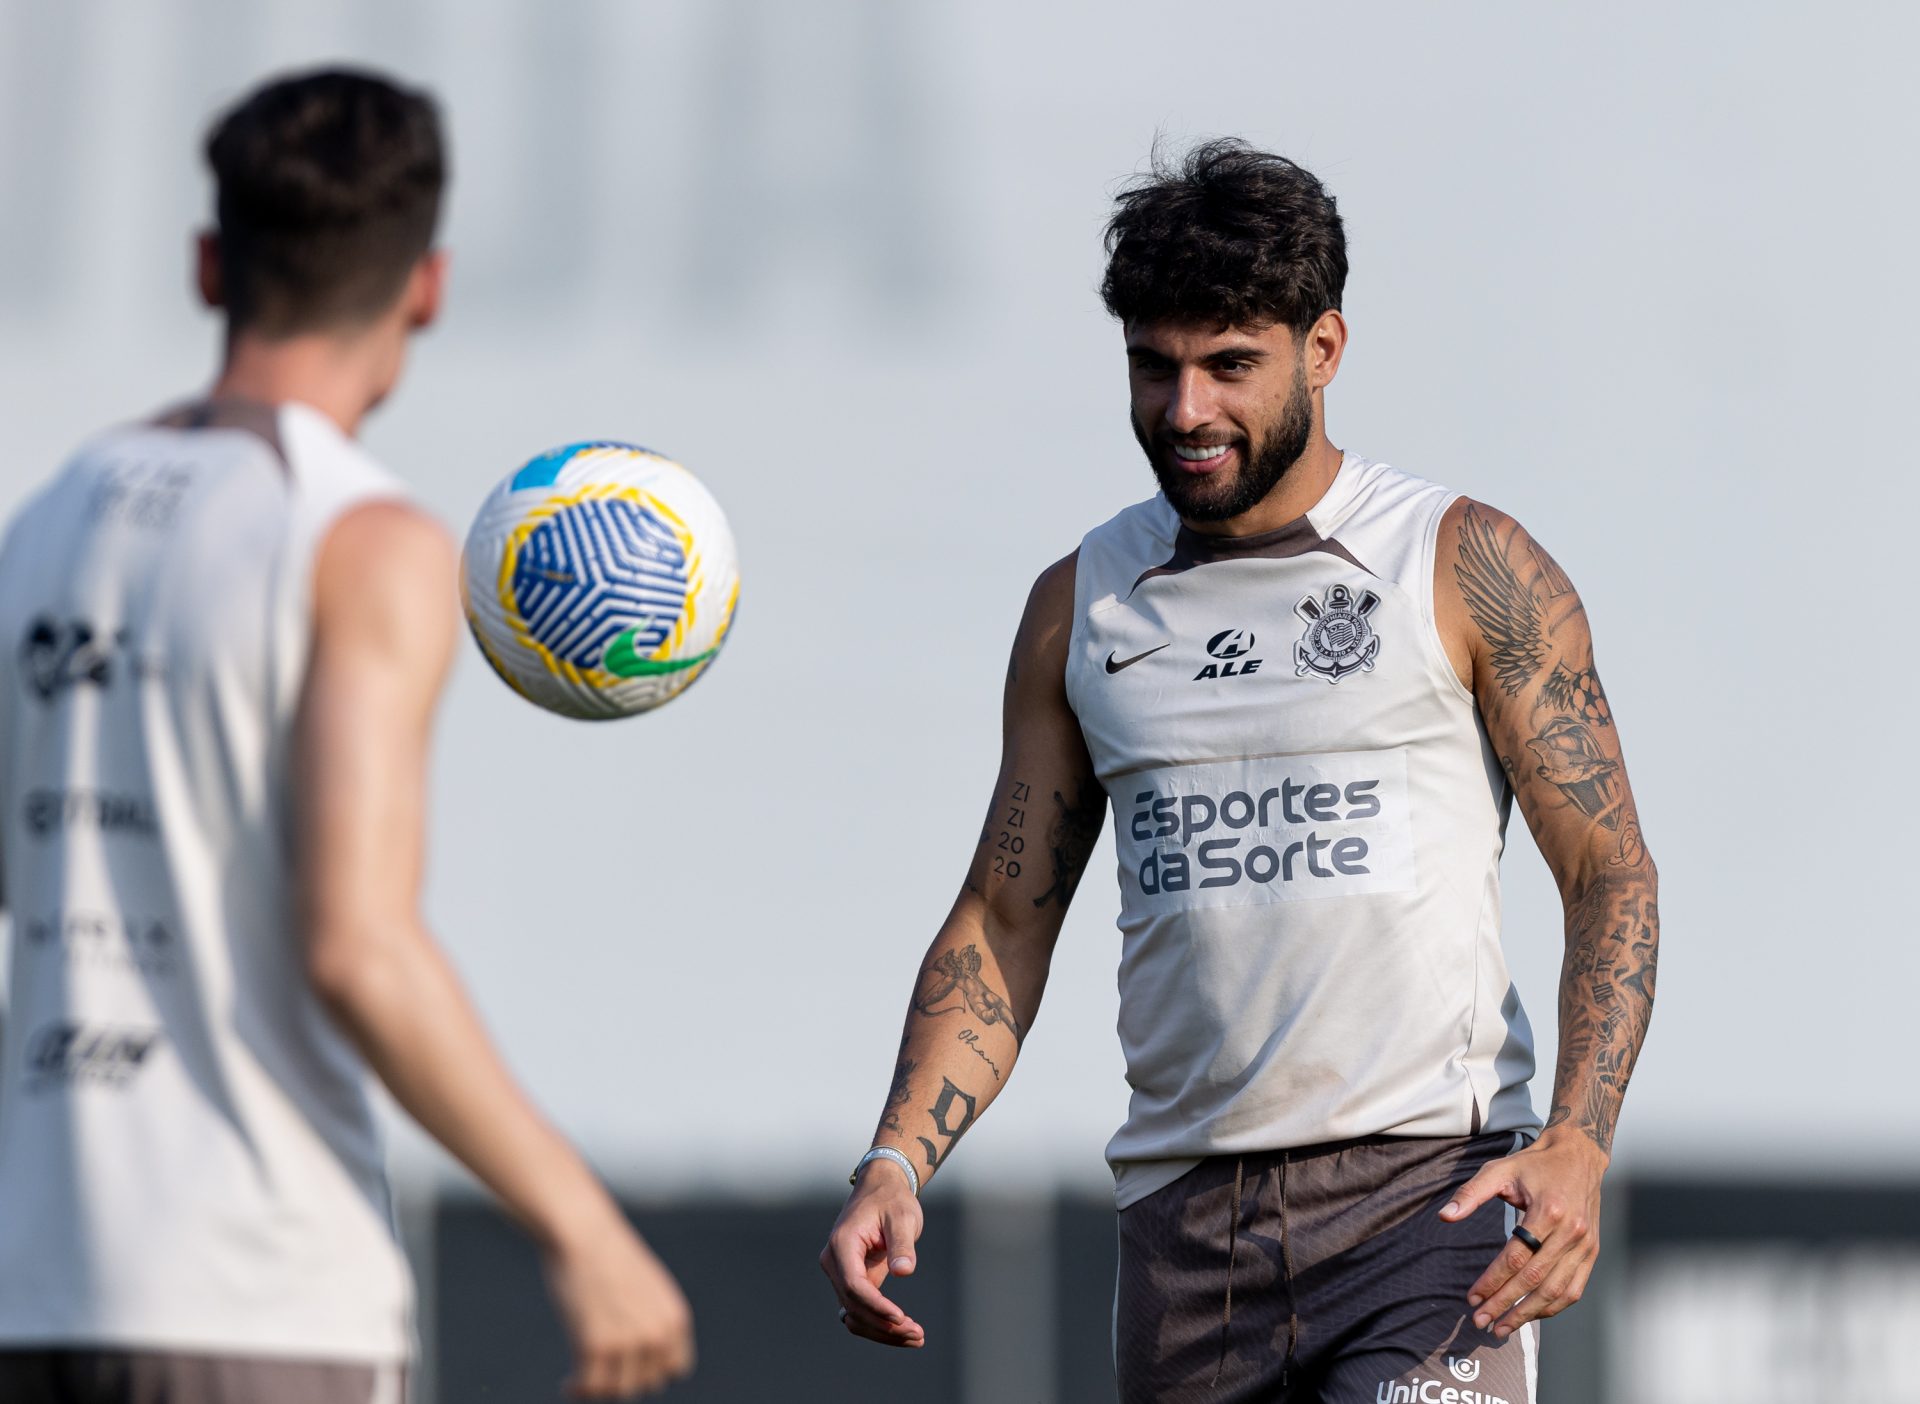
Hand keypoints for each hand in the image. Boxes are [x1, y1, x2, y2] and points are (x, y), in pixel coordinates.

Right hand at [542, 1218, 695, 1397]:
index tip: (630, 1369)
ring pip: (619, 1391)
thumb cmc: (610, 1257)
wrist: (584, 1234)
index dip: (653, 1372)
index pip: (676, 1369)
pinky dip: (578, 1390)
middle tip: (600, 1371)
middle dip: (623, 1378)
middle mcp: (658, 1334)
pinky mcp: (596, 1345)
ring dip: (600, 1388)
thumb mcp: (647, 1287)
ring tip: (582, 1379)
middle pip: (646, 1383)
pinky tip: (567, 1385)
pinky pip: (591, 1386)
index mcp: (676, 1318)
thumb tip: (643, 1357)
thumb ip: (652, 1320)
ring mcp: (629, 1342)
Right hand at [819, 1158, 926, 1347]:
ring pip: (854, 1315)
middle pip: (853, 1306)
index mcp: (842, 1244)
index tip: (901, 1317)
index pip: (853, 1284)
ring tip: (916, 1337)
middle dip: (884, 1325)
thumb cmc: (891, 1199)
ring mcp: (840, 1274)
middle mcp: (834, 1262)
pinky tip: (904, 1331)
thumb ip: (901, 1243)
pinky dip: (880, 1324)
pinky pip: (861, 1310)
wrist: (881, 1189)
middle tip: (918, 1334)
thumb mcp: (902, 1216)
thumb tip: (904, 1270)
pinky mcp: (851, 1282)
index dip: (876, 1305)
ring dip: (882, 1331)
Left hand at [1438, 1130, 1607, 1338]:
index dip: (1492, 1280)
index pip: (1516, 1257)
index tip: (1471, 1297)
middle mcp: (1571, 1232)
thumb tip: (1444, 1217)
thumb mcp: (1498, 1170)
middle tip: (1481, 1321)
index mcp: (1548, 1211)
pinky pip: (1573, 1289)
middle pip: (1534, 1279)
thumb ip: (1470, 1194)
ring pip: (1556, 1290)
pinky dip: (1552, 1307)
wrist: (1578, 1156)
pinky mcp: (1592, 1252)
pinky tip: (1530, 1315)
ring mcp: (1585, 1245)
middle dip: (1505, 1304)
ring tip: (1503, 1327)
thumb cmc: (1534, 1164)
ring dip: (1528, 1314)